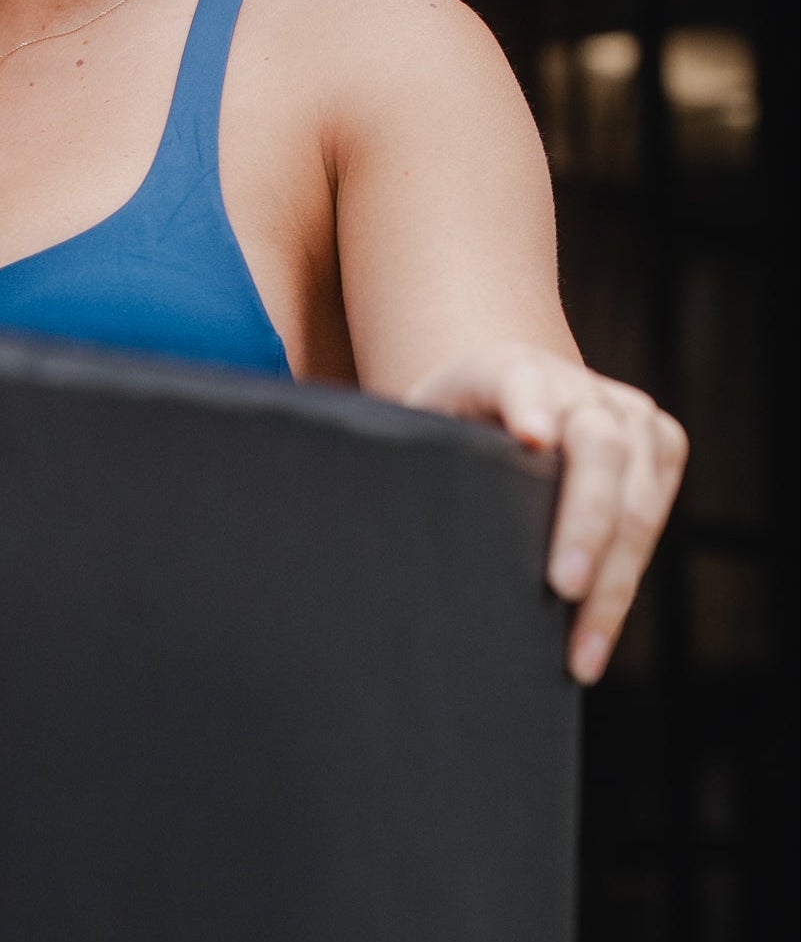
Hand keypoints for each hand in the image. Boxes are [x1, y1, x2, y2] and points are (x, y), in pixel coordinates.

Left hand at [402, 342, 687, 683]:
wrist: (510, 398)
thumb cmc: (452, 428)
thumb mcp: (420, 427)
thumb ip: (402, 455)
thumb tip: (357, 521)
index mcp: (505, 368)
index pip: (518, 380)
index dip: (527, 403)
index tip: (531, 437)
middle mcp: (575, 385)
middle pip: (598, 446)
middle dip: (586, 520)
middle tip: (561, 587)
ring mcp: (627, 412)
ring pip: (637, 494)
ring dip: (614, 577)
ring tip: (580, 650)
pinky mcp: (661, 444)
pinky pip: (656, 516)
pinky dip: (628, 580)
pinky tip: (596, 635)